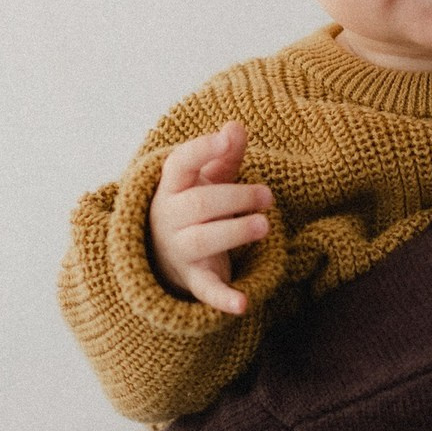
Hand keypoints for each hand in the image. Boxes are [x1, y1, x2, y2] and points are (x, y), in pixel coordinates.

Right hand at [147, 121, 272, 313]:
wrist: (164, 256)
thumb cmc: (195, 206)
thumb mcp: (207, 179)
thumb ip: (224, 154)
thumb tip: (236, 126)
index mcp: (172, 188)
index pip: (179, 164)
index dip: (202, 149)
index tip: (227, 138)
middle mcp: (170, 218)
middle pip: (199, 205)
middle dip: (235, 197)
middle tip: (268, 196)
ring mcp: (180, 250)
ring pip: (201, 241)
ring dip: (234, 232)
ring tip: (265, 225)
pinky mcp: (195, 279)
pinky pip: (206, 290)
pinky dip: (223, 299)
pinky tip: (243, 304)